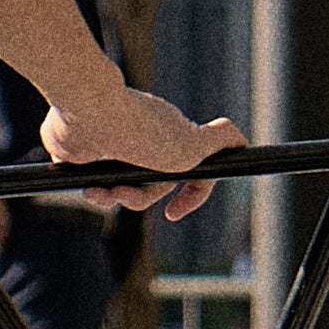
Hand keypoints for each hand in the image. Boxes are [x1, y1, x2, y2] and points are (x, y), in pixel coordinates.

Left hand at [42, 84, 243, 224]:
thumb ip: (223, 140)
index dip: (187, 198)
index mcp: (173, 139)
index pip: (188, 176)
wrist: (90, 114)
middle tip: (123, 192)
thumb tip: (240, 141)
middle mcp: (146, 142)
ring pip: (121, 190)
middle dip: (137, 198)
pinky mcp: (89, 152)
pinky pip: (96, 184)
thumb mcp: (193, 142)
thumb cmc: (141, 130)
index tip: (171, 214)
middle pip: (151, 190)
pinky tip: (88, 187)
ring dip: (113, 197)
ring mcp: (117, 147)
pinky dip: (94, 191)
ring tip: (99, 191)